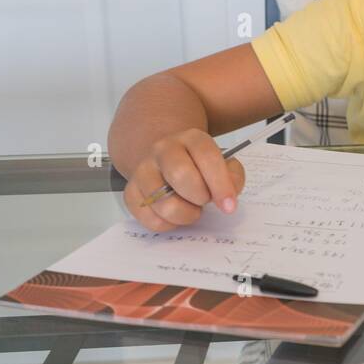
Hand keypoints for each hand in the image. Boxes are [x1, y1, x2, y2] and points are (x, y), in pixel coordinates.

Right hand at [122, 128, 246, 231]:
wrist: (168, 161)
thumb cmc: (200, 167)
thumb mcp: (223, 164)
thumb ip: (233, 177)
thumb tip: (227, 198)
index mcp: (191, 139)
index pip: (206, 156)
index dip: (220, 184)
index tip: (229, 205)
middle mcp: (163, 149)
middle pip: (180, 174)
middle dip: (199, 196)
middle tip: (205, 201)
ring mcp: (143, 170)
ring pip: (163, 203)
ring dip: (185, 214)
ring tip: (192, 209)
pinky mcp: (131, 192)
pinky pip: (149, 218)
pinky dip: (168, 224)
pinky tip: (175, 215)